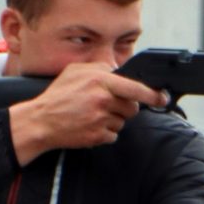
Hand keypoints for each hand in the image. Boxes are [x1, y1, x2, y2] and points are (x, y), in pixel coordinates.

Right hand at [9, 65, 166, 163]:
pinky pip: (113, 135)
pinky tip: (89, 126)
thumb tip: (119, 70)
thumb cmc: (58, 95)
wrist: (41, 121)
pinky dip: (104, 132)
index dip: (152, 94)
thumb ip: (99, 67)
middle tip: (108, 105)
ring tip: (93, 115)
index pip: (135, 88)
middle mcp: (102, 100)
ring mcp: (101, 119)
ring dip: (113, 120)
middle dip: (125, 108)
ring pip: (122, 122)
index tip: (162, 98)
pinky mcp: (97, 136)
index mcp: (100, 81)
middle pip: (132, 108)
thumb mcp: (75, 71)